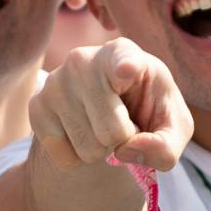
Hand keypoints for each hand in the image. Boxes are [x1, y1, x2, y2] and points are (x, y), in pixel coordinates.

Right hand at [30, 38, 191, 172]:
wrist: (111, 110)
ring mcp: (55, 82)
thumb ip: (166, 145)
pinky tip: (83, 133)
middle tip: (124, 123)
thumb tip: (127, 150)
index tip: (127, 70)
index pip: (123, 59)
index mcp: (124, 52)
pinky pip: (64, 157)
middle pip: (111, 131)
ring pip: (87, 148)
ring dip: (101, 151)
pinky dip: (78, 158)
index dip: (125, 66)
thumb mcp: (173, 127)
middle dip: (123, 141)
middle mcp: (84, 60)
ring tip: (103, 127)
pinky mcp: (37, 106)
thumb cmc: (149, 110)